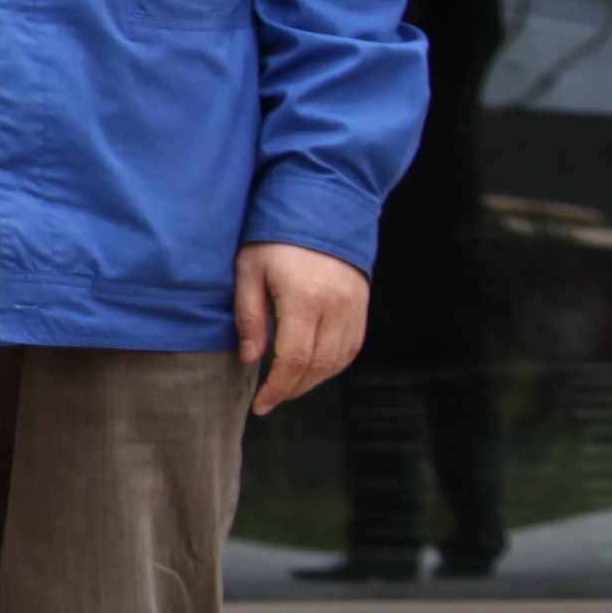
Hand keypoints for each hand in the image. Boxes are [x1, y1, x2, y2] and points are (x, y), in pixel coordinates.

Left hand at [237, 242, 369, 414]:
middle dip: (294, 389)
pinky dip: (332, 365)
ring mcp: (354, 306)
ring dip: (313, 380)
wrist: (319, 208)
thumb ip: (250, 316)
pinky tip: (311, 370)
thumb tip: (252, 359)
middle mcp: (336, 306)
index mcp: (305, 298)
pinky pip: (352, 347)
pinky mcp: (362, 305)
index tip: (262, 404)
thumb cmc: (274, 240)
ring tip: (287, 388)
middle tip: (271, 400)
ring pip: (339, 360)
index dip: (278, 387)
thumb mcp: (249, 271)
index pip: (294, 358)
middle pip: (319, 365)